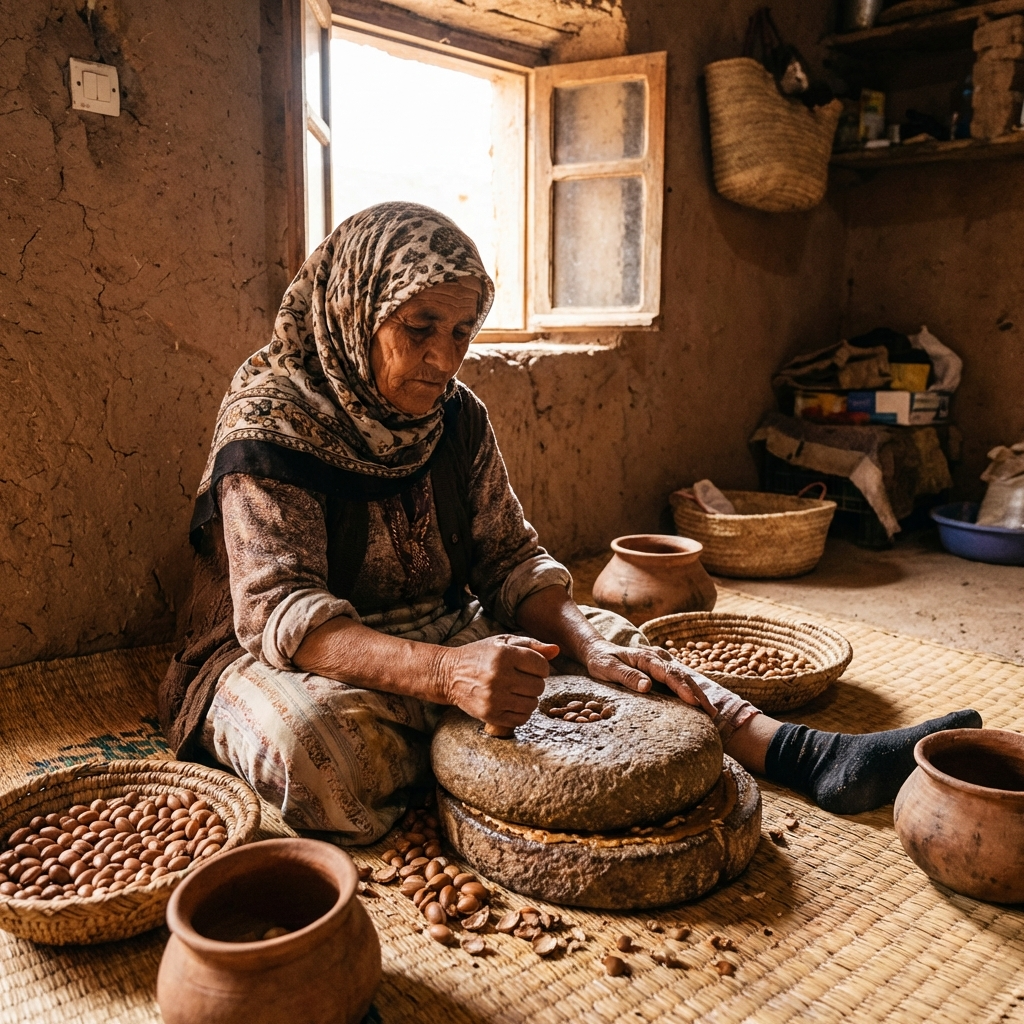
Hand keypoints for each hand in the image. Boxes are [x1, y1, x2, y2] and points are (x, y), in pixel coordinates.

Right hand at [438, 635, 558, 727]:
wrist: (449, 674)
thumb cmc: (480, 655)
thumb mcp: (503, 642)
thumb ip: (532, 645)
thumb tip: (556, 650)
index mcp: (504, 655)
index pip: (542, 666)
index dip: (540, 667)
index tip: (530, 667)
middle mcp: (499, 676)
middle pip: (539, 687)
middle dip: (534, 683)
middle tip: (521, 679)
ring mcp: (494, 698)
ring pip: (532, 705)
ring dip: (528, 699)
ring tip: (516, 691)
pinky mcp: (489, 714)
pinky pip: (521, 719)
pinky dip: (521, 712)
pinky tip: (511, 702)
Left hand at [582, 640, 716, 716]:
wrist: (599, 650)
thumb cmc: (601, 661)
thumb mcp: (608, 668)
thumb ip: (627, 676)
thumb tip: (647, 686)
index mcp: (646, 658)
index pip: (668, 674)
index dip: (682, 688)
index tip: (693, 702)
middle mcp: (658, 658)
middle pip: (682, 676)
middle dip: (698, 694)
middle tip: (711, 713)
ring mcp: (662, 663)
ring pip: (685, 678)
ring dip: (699, 694)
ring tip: (712, 713)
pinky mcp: (661, 671)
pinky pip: (679, 681)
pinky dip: (691, 692)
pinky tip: (700, 705)